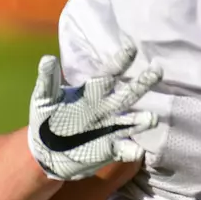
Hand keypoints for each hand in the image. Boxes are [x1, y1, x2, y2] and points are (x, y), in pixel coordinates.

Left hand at [28, 42, 161, 181]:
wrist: (45, 151)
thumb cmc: (45, 119)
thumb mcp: (43, 98)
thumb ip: (48, 80)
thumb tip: (47, 58)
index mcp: (92, 92)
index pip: (109, 73)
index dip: (120, 61)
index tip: (131, 47)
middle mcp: (106, 107)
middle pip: (128, 93)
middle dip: (142, 83)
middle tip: (157, 71)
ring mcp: (110, 128)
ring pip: (131, 122)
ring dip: (142, 120)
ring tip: (152, 119)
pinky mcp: (110, 149)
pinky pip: (123, 149)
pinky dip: (130, 150)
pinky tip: (136, 150)